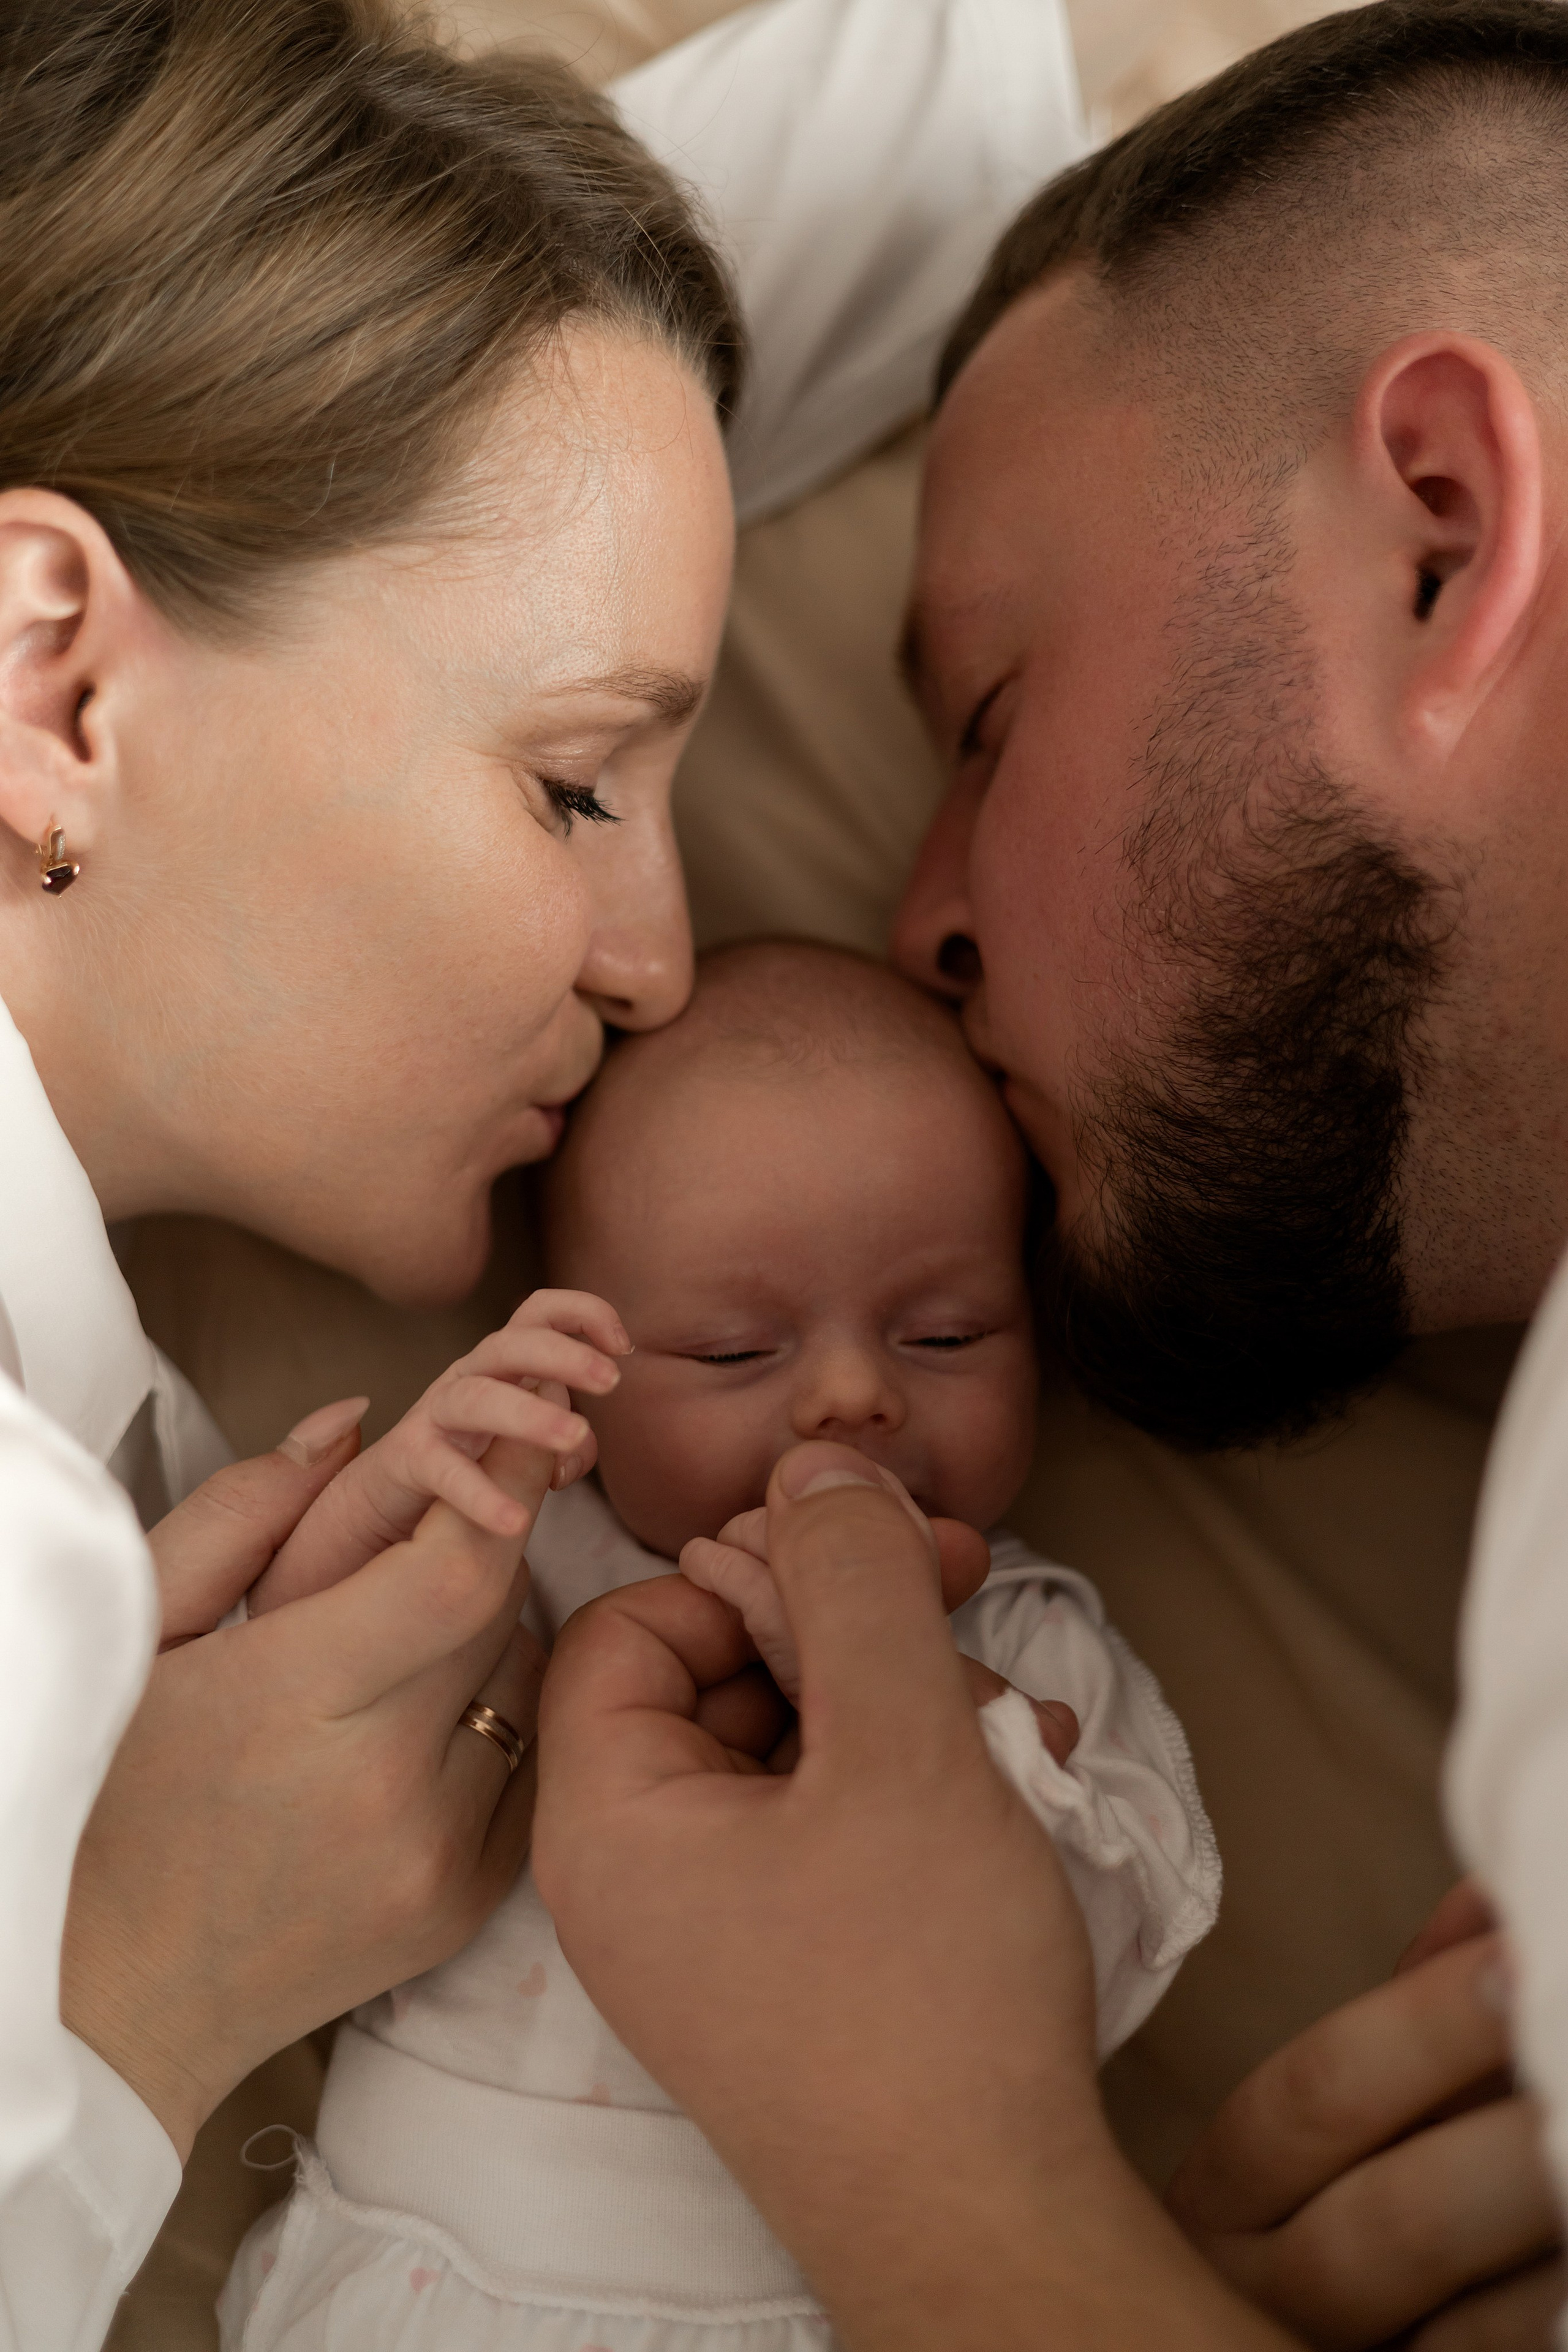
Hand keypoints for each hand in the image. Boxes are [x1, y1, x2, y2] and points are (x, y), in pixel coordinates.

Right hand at [61, 1420, 549, 2160]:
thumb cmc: (112, 1798)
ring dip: (491, 1637)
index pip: (456, 1572)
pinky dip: (497, 1722)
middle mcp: (388, 1785)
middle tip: (433, 1534)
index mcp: (295, 1701)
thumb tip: (352, 1422)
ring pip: (526, 1682)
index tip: (507, 1437)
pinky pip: (531, 1765)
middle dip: (483, 1548)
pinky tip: (424, 1722)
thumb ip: (243, 1514)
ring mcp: (439, 1855)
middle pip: (502, 1612)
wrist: (116, 1999)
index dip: (497, 1488)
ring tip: (403, 1642)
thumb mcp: (143, 1635)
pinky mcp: (469, 1904)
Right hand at [250, 1289, 629, 1611]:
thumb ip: (546, 1448)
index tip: (625, 1346)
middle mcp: (460, 1390)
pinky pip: (439, 1470)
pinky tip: (514, 1520)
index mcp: (494, 1379)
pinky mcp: (397, 1469)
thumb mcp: (511, 1467)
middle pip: (509, 1342)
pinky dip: (478, 1492)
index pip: (535, 1319)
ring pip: (475, 1396)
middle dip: (563, 1348)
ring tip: (574, 1436)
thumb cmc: (451, 1491)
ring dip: (528, 1410)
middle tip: (613, 1377)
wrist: (359, 1539)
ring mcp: (427, 1426)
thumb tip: (578, 1441)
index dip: (582, 1317)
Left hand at [535, 1439, 1286, 2351]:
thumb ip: (853, 1580)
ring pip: (795, 1741)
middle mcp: (640, 1872)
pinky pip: (827, 1818)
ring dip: (909, 1697)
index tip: (853, 1570)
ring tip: (1017, 1721)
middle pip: (723, 1671)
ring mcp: (714, 1925)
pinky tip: (1013, 1773)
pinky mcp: (787, 1959)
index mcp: (611, 1819)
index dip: (743, 1569)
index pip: (631, 1618)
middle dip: (855, 1623)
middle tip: (966, 1588)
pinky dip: (914, 1779)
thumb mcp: (899, 1743)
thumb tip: (817, 1459)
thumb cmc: (924, 1996)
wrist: (989, 2226)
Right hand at [1167, 1879, 1563, 2348]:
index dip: (1424, 2028)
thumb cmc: (1331, 2208)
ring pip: (1465, 2333)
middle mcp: (1264, 2292)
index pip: (1312, 2094)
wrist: (1271, 2336)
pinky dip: (1553, 2323)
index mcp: (1233, 2190)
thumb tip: (1492, 1895)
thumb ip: (1412, 2017)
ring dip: (1552, 2249)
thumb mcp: (1344, 2118)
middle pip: (1389, 2221)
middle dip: (1507, 2152)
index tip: (1520, 1963)